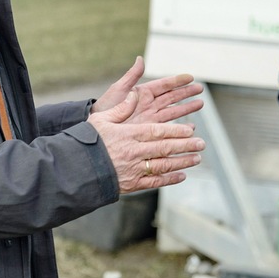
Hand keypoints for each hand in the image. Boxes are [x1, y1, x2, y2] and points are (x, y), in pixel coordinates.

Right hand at [89, 87, 205, 193]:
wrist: (76, 169)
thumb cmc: (88, 142)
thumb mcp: (101, 119)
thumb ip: (121, 108)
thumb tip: (135, 93)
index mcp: (129, 135)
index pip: (158, 131)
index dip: (176, 130)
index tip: (190, 130)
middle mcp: (135, 152)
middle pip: (166, 148)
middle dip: (186, 145)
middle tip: (202, 144)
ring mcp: (134, 169)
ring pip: (164, 165)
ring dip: (183, 162)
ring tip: (197, 158)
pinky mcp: (132, 184)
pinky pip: (155, 181)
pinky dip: (169, 179)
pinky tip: (181, 175)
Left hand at [92, 56, 203, 124]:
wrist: (100, 129)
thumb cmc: (105, 107)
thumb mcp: (118, 90)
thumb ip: (132, 76)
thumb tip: (140, 58)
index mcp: (143, 93)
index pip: (164, 85)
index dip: (177, 81)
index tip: (190, 77)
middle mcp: (150, 104)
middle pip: (172, 97)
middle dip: (187, 93)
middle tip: (200, 89)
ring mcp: (151, 118)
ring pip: (174, 111)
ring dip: (187, 108)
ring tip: (200, 104)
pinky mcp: (151, 130)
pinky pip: (169, 127)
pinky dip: (179, 127)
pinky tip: (190, 126)